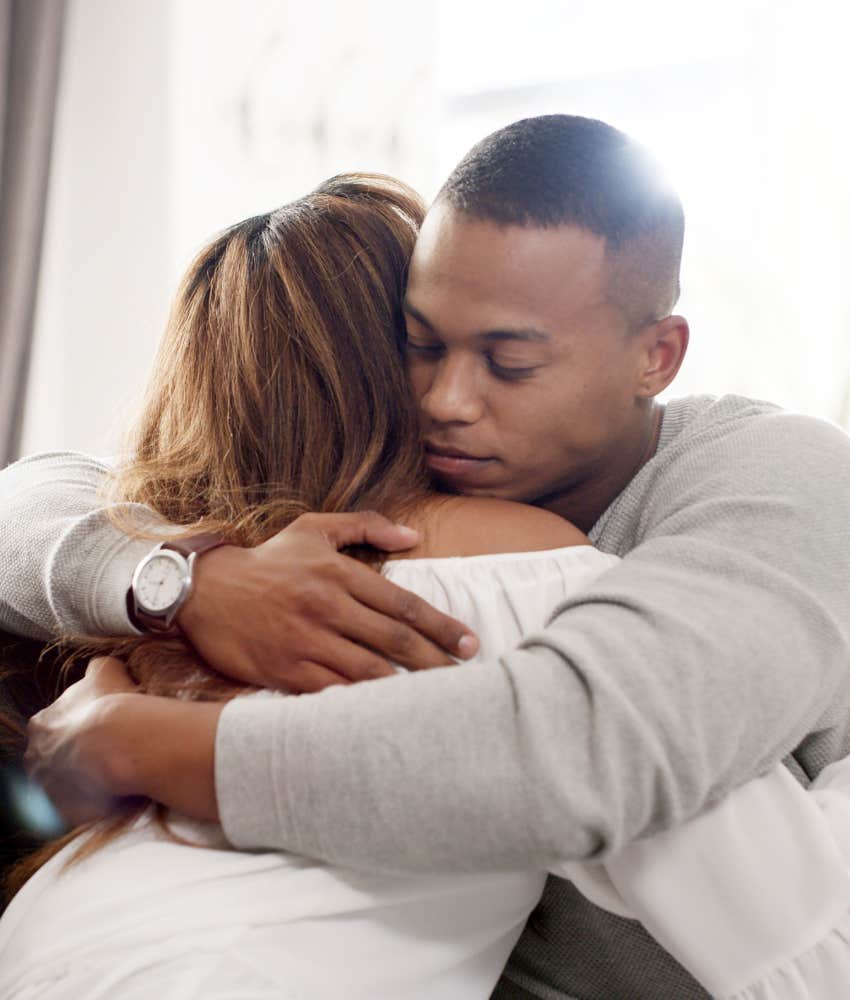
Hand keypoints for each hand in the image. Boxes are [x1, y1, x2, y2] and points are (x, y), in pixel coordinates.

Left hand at [24, 657, 136, 825]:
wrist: (121, 744)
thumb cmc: (112, 703)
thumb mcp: (106, 670)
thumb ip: (98, 669)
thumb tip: (100, 669)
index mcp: (41, 725)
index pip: (54, 726)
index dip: (80, 725)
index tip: (101, 725)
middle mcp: (36, 758)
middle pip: (55, 757)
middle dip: (75, 755)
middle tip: (106, 751)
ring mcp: (49, 789)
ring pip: (66, 784)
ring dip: (84, 780)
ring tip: (114, 773)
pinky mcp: (68, 813)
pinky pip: (83, 808)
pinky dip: (96, 802)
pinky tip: (117, 791)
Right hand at [177, 511, 478, 690]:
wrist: (203, 590)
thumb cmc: (267, 559)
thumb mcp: (313, 528)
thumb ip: (366, 525)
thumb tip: (413, 535)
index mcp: (338, 573)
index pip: (402, 604)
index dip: (441, 625)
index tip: (469, 643)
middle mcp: (326, 606)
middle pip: (394, 640)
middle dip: (436, 661)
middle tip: (467, 679)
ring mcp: (306, 641)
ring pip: (368, 671)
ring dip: (407, 688)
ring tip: (438, 701)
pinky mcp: (285, 670)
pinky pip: (333, 692)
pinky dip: (362, 704)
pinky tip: (387, 715)